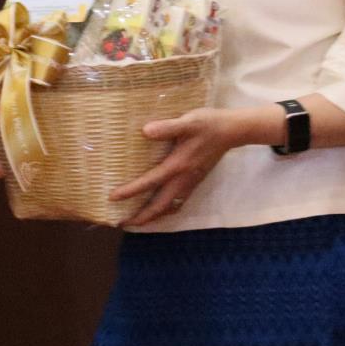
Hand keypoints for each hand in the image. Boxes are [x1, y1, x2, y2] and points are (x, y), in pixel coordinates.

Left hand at [110, 106, 260, 227]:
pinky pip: (179, 202)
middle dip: (142, 217)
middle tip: (123, 224)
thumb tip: (146, 131)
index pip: (150, 182)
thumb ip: (168, 127)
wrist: (232, 131)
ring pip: (170, 207)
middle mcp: (183, 178)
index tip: (113, 198)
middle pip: (160, 205)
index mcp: (178, 165)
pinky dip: (167, 210)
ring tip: (138, 221)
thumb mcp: (188, 121)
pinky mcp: (196, 180)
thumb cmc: (208, 124)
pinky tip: (161, 208)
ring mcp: (191, 182)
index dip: (131, 191)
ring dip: (154, 216)